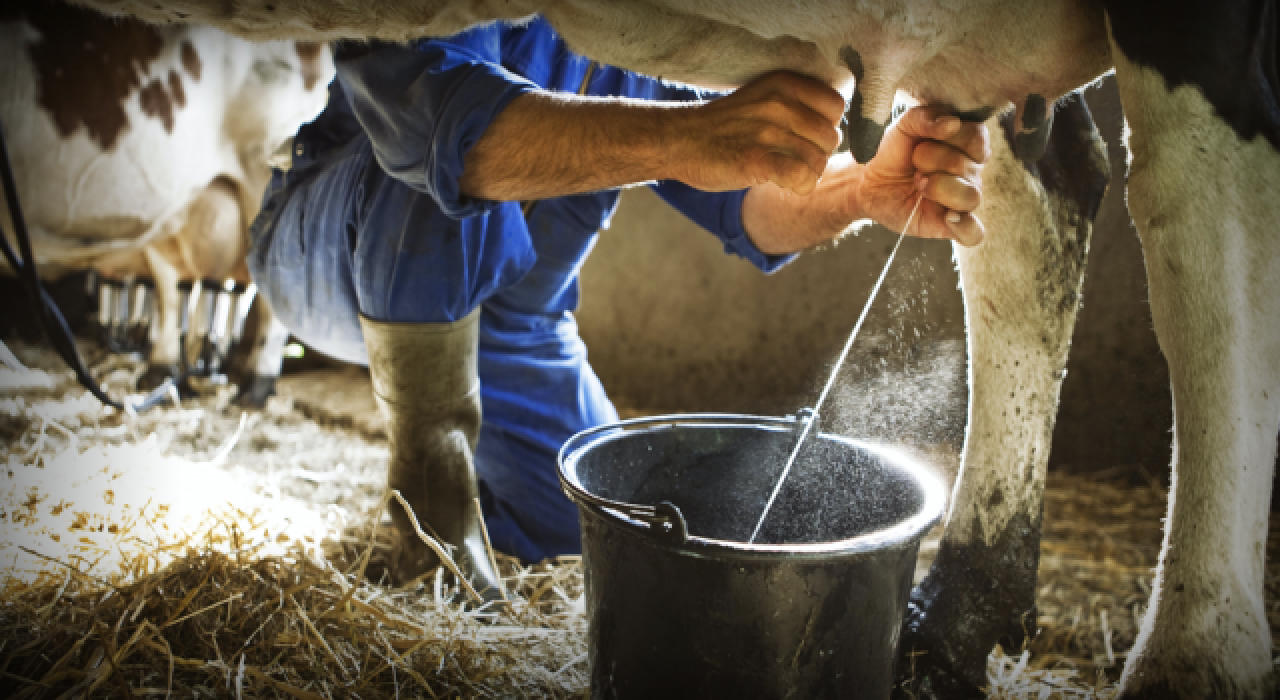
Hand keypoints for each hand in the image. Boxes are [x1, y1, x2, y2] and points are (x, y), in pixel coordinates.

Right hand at [668, 71, 844, 194]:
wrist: (679, 140)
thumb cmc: (723, 126)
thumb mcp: (762, 98)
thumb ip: (796, 105)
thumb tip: (833, 130)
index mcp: (783, 83)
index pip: (835, 106)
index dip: (826, 126)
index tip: (806, 137)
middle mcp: (778, 103)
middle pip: (830, 137)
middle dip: (817, 154)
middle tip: (793, 160)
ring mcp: (767, 131)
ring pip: (818, 160)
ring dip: (807, 174)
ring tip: (785, 173)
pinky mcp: (757, 160)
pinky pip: (802, 177)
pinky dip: (800, 186)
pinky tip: (783, 184)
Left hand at [858, 106, 988, 245]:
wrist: (868, 181)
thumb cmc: (892, 151)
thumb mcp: (904, 125)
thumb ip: (926, 117)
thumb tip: (952, 123)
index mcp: (967, 144)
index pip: (977, 137)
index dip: (949, 138)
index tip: (923, 141)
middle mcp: (971, 172)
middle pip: (966, 166)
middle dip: (931, 162)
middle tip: (914, 166)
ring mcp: (962, 199)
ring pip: (971, 196)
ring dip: (939, 188)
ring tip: (919, 185)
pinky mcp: (951, 225)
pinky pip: (973, 233)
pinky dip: (965, 227)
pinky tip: (947, 217)